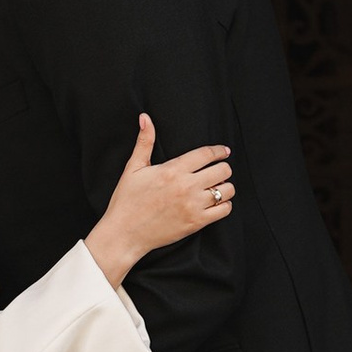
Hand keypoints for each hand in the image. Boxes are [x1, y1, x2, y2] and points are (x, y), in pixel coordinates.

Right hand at [87, 116, 234, 285]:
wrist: (124, 233)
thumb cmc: (126, 200)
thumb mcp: (133, 168)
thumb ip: (144, 142)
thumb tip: (145, 118)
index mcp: (172, 170)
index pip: (206, 154)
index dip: (219, 150)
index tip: (224, 151)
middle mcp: (186, 186)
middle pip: (223, 170)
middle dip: (223, 168)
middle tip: (217, 171)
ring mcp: (193, 206)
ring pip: (227, 190)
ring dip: (225, 187)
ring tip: (217, 187)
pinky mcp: (196, 223)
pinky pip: (224, 210)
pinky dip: (225, 205)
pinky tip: (215, 203)